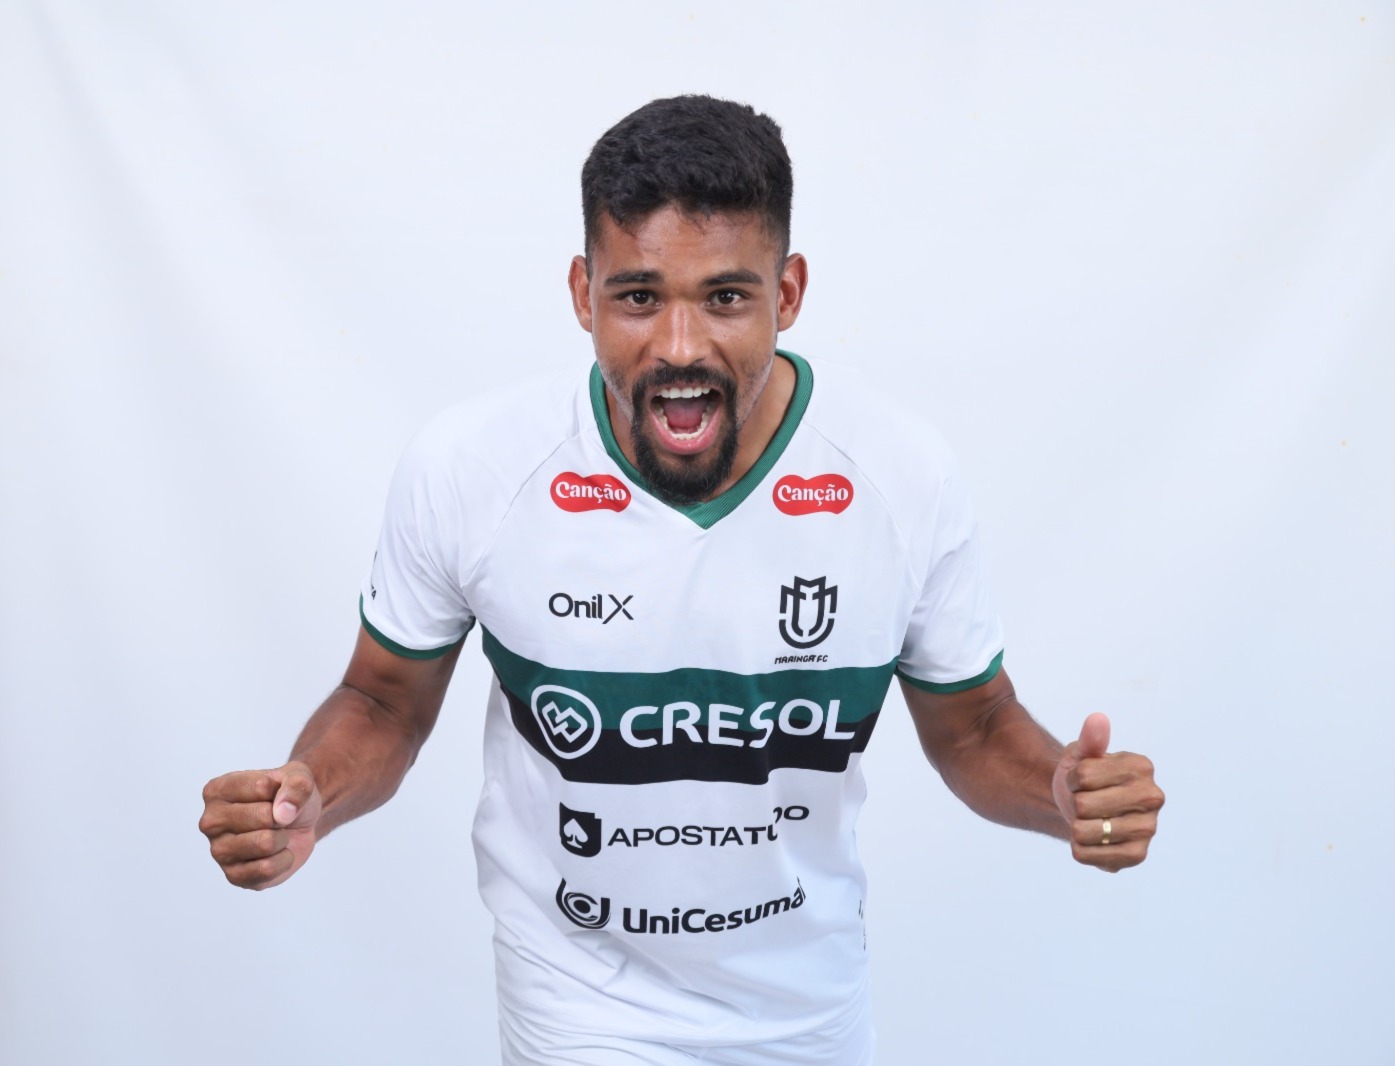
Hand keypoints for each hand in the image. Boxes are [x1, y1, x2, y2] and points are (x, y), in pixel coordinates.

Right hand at [199, 761, 321, 889]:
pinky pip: (268, 869)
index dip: (282, 791)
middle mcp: (210, 822)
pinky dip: (283, 860)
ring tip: (275, 834)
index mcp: (217, 791)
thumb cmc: (288, 795)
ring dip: (282, 839)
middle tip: (277, 818)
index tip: (275, 794)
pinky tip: (275, 853)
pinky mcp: (233, 876)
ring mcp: (218, 851)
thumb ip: (296, 784)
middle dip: (283, 817)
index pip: (261, 787)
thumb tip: (283, 813)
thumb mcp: (299, 776)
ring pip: (266, 844)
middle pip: (264, 817)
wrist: (299, 823)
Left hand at [1051, 713, 1162, 872]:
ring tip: (1091, 820)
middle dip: (1074, 803)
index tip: (1082, 779)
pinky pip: (1086, 854)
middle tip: (1086, 802)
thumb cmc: (1084, 779)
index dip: (1072, 778)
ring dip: (1076, 827)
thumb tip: (1097, 719)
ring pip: (1083, 831)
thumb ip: (1090, 739)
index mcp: (1141, 766)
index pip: (1083, 775)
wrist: (1085, 810)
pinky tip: (1092, 840)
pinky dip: (1079, 848)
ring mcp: (1148, 828)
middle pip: (1082, 805)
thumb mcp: (1081, 755)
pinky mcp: (1137, 855)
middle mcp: (1153, 797)